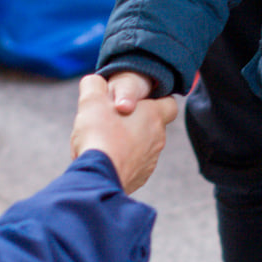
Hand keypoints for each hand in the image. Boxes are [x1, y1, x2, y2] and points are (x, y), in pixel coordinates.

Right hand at [70, 73, 176, 192]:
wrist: (97, 177)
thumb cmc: (99, 135)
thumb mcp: (92, 99)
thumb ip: (95, 84)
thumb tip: (95, 83)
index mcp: (153, 116)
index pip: (169, 103)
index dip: (157, 100)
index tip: (139, 101)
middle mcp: (157, 139)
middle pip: (152, 126)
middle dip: (135, 122)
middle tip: (112, 120)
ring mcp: (150, 161)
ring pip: (143, 147)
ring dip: (128, 142)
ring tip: (104, 141)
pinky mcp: (139, 178)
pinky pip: (134, 165)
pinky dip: (122, 161)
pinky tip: (105, 159)